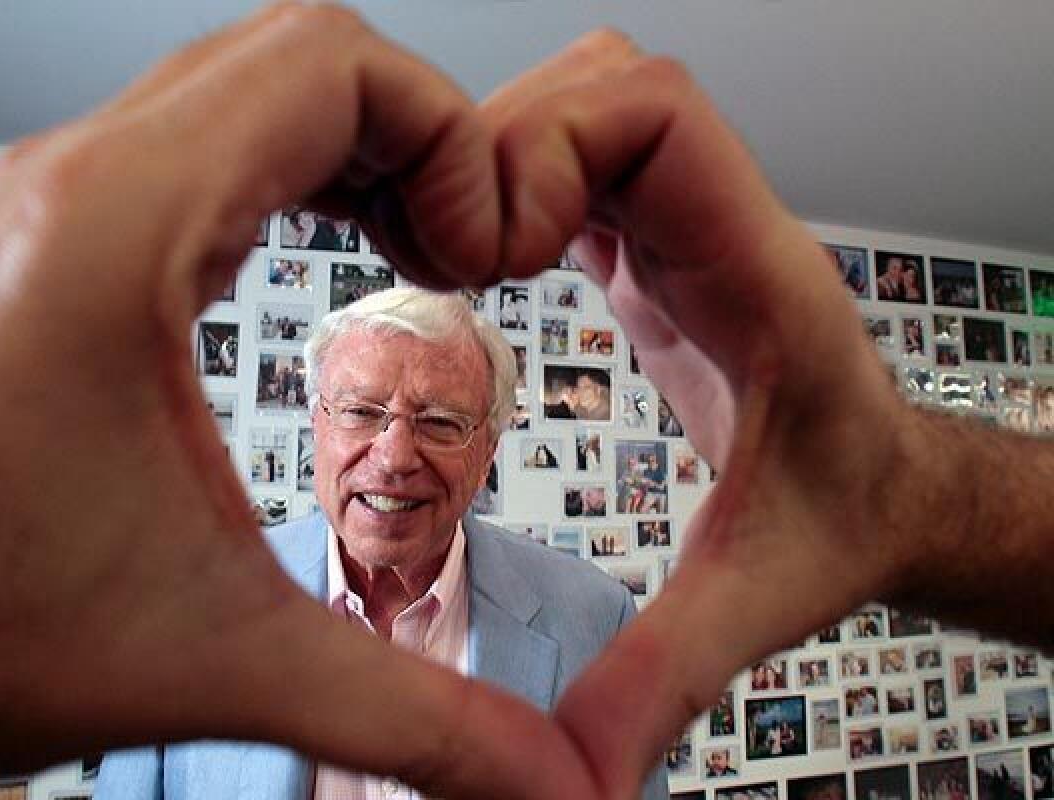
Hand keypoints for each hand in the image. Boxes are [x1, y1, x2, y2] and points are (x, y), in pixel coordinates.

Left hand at [0, 6, 593, 797]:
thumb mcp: (222, 663)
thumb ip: (414, 717)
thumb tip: (552, 779)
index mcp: (121, 227)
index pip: (330, 64)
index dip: (448, 134)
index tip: (482, 251)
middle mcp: (76, 185)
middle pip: (295, 56)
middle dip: (412, 139)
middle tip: (459, 252)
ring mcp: (49, 206)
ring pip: (238, 89)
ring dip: (347, 151)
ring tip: (406, 250)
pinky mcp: (39, 246)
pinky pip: (188, 147)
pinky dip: (281, 177)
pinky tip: (302, 261)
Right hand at [481, 31, 922, 797]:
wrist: (892, 490)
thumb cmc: (845, 520)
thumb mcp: (752, 598)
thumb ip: (661, 676)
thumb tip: (569, 775)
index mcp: (756, 275)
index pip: (656, 116)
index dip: (551, 146)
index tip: (496, 250)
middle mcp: (720, 226)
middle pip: (602, 86)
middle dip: (501, 144)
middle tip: (445, 251)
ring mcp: (684, 226)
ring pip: (584, 103)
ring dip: (504, 150)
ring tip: (454, 249)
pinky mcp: (654, 247)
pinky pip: (578, 160)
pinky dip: (516, 180)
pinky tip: (480, 255)